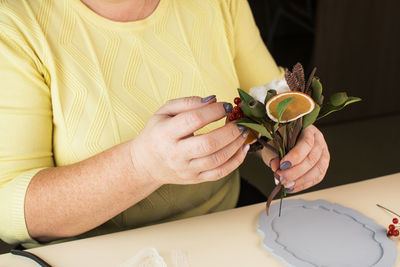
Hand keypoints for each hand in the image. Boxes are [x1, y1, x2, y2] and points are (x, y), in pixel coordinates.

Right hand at [130, 96, 249, 185]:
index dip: (214, 111)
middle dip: (230, 131)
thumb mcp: (164, 111)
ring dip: (236, 145)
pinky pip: (220, 173)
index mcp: (166, 133)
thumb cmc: (158, 132)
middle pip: (208, 144)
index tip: (226, 105)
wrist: (146, 163)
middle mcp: (176, 154)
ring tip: (244, 132)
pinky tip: (243, 148)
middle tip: (241, 121)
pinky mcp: (195, 179)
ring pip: (217, 160)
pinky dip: (236, 161)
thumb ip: (188, 102)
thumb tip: (214, 100)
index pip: (194, 120)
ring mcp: (186, 169)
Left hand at [263, 125, 329, 192]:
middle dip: (295, 172)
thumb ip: (273, 153)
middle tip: (281, 178)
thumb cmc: (281, 139)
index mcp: (308, 130)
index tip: (282, 166)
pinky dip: (304, 185)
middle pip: (312, 158)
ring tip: (286, 185)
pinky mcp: (322, 166)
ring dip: (301, 180)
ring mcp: (323, 154)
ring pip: (318, 170)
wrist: (285, 140)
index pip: (306, 143)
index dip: (295, 156)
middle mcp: (319, 141)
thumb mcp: (273, 143)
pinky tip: (292, 187)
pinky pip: (317, 178)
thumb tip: (274, 166)